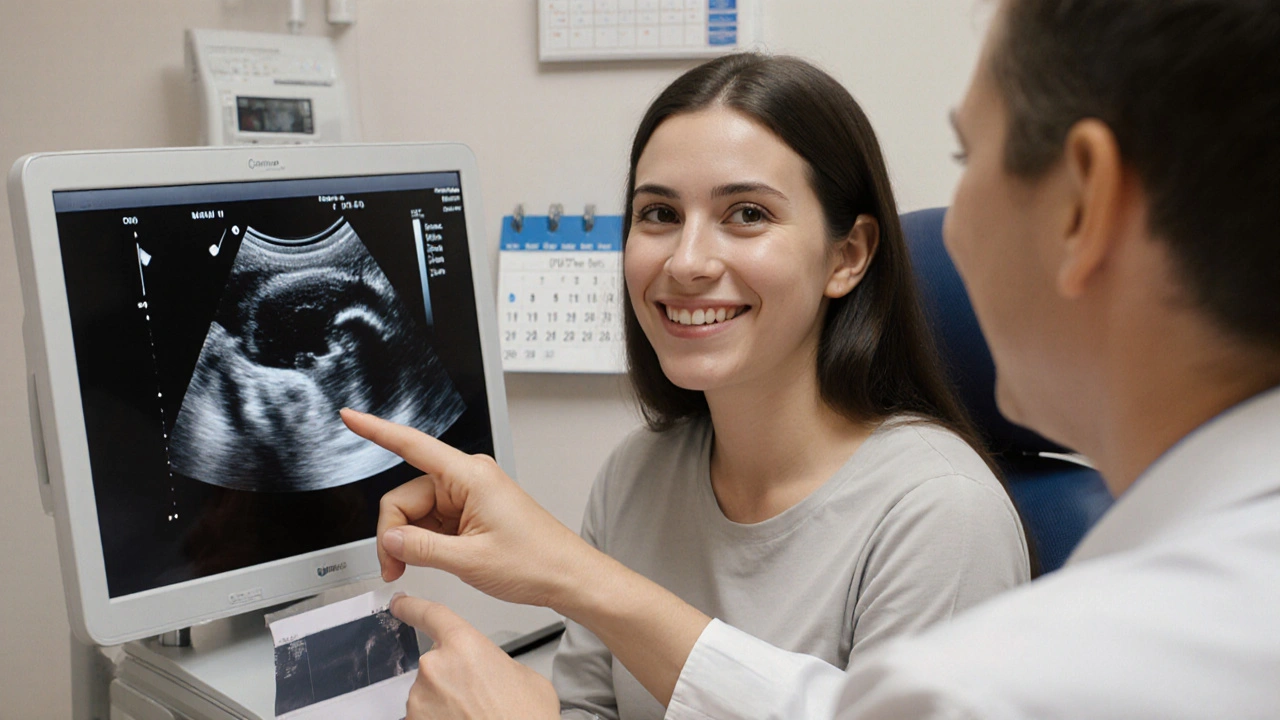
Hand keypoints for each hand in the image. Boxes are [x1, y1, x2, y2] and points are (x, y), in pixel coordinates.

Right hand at [340, 408, 593, 609]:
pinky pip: (432, 522)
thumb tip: (389, 540)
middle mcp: (467, 479)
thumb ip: (422, 547)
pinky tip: (433, 560)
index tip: (350, 416)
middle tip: (395, 568)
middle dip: (394, 533)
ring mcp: (468, 495)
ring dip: (409, 542)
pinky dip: (424, 543)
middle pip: (405, 496)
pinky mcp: (470, 512)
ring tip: (416, 570)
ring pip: (415, 512)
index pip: (412, 445)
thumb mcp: (469, 560)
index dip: (376, 430)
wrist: (566, 576)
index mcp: (469, 476)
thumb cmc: (535, 561)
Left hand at [392, 595, 558, 719]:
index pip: (430, 614)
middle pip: (435, 661)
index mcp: (464, 645)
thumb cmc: (525, 717)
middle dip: (452, 675)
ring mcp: (420, 699)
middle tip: (477, 693)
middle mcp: (435, 667)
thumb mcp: (523, 675)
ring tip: (474, 712)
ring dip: (444, 700)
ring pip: (428, 692)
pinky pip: (423, 714)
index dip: (412, 607)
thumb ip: (496, 660)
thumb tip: (488, 668)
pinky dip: (438, 718)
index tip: (400, 604)